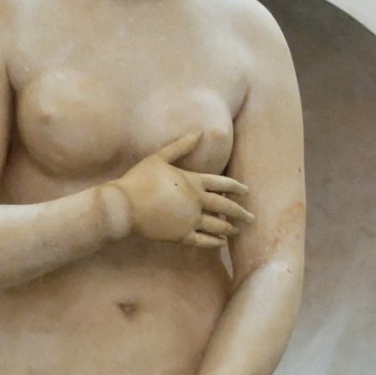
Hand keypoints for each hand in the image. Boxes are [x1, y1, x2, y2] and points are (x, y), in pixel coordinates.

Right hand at [110, 131, 253, 246]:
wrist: (123, 205)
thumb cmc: (139, 179)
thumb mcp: (159, 157)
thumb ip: (181, 146)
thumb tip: (199, 132)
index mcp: (193, 181)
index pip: (223, 184)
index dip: (237, 188)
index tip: (247, 192)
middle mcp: (196, 201)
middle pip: (226, 207)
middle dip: (241, 212)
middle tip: (252, 218)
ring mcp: (189, 220)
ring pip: (217, 226)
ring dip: (230, 228)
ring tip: (238, 230)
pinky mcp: (180, 236)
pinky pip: (203, 241)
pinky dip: (214, 242)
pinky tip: (221, 242)